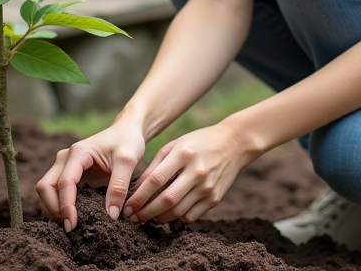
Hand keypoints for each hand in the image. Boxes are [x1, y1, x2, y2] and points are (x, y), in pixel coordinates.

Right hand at [35, 119, 146, 231]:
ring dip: (52, 209)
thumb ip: (119, 187)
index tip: (72, 224)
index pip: (64, 182)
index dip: (65, 205)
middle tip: (69, 227)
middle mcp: (66, 158)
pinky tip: (71, 217)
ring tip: (69, 225)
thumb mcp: (128, 161)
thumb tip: (111, 215)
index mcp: (78, 153)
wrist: (126, 131)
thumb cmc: (127, 142)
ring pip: (46, 190)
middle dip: (53, 208)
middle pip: (45, 186)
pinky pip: (55, 192)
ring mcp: (64, 166)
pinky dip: (57, 206)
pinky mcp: (69, 174)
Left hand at [122, 122, 256, 224]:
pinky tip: (167, 215)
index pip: (156, 180)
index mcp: (183, 154)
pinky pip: (191, 216)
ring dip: (159, 218)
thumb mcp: (174, 145)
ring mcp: (208, 187)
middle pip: (167, 200)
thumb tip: (137, 189)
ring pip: (178, 211)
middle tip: (133, 218)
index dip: (139, 196)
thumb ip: (155, 165)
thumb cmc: (197, 143)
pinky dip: (176, 218)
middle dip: (146, 212)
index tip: (127, 206)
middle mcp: (197, 172)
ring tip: (147, 218)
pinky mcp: (215, 198)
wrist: (233, 144)